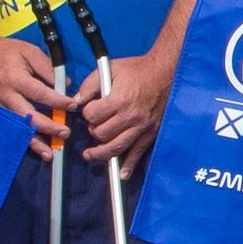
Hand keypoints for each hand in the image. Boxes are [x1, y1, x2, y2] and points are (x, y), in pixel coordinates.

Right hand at [0, 31, 72, 157]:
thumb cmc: (6, 52)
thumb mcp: (29, 52)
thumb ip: (48, 68)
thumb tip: (65, 84)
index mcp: (15, 79)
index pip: (40, 94)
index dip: (58, 102)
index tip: (73, 106)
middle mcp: (6, 96)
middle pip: (28, 117)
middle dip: (48, 127)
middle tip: (65, 133)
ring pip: (18, 128)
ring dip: (34, 142)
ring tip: (49, 154)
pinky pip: (10, 128)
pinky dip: (22, 139)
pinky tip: (33, 148)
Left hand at [75, 54, 168, 169]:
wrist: (166, 73)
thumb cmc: (137, 70)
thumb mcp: (110, 69)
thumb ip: (90, 84)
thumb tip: (76, 101)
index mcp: (120, 99)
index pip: (92, 116)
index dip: (87, 113)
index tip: (90, 109)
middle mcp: (131, 116)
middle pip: (101, 134)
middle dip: (93, 131)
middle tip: (94, 125)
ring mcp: (142, 127)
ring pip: (116, 147)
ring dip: (100, 154)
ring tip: (90, 155)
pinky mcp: (150, 133)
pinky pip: (138, 152)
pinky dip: (129, 165)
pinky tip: (121, 174)